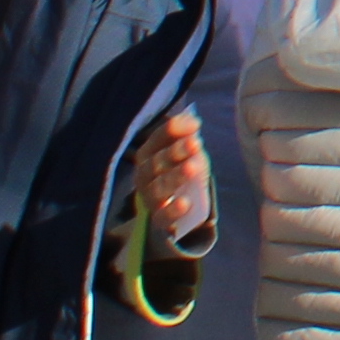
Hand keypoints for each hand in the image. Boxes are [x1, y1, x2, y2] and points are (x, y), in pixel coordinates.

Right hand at [137, 109, 211, 242]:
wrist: (181, 204)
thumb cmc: (182, 170)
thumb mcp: (188, 151)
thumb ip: (187, 135)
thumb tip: (192, 120)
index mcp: (148, 155)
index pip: (156, 140)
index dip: (172, 131)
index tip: (195, 124)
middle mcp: (144, 176)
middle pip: (156, 163)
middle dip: (175, 152)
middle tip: (195, 143)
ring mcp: (150, 198)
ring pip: (159, 188)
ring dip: (176, 177)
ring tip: (193, 168)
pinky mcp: (160, 220)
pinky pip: (163, 217)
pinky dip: (173, 210)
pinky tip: (186, 203)